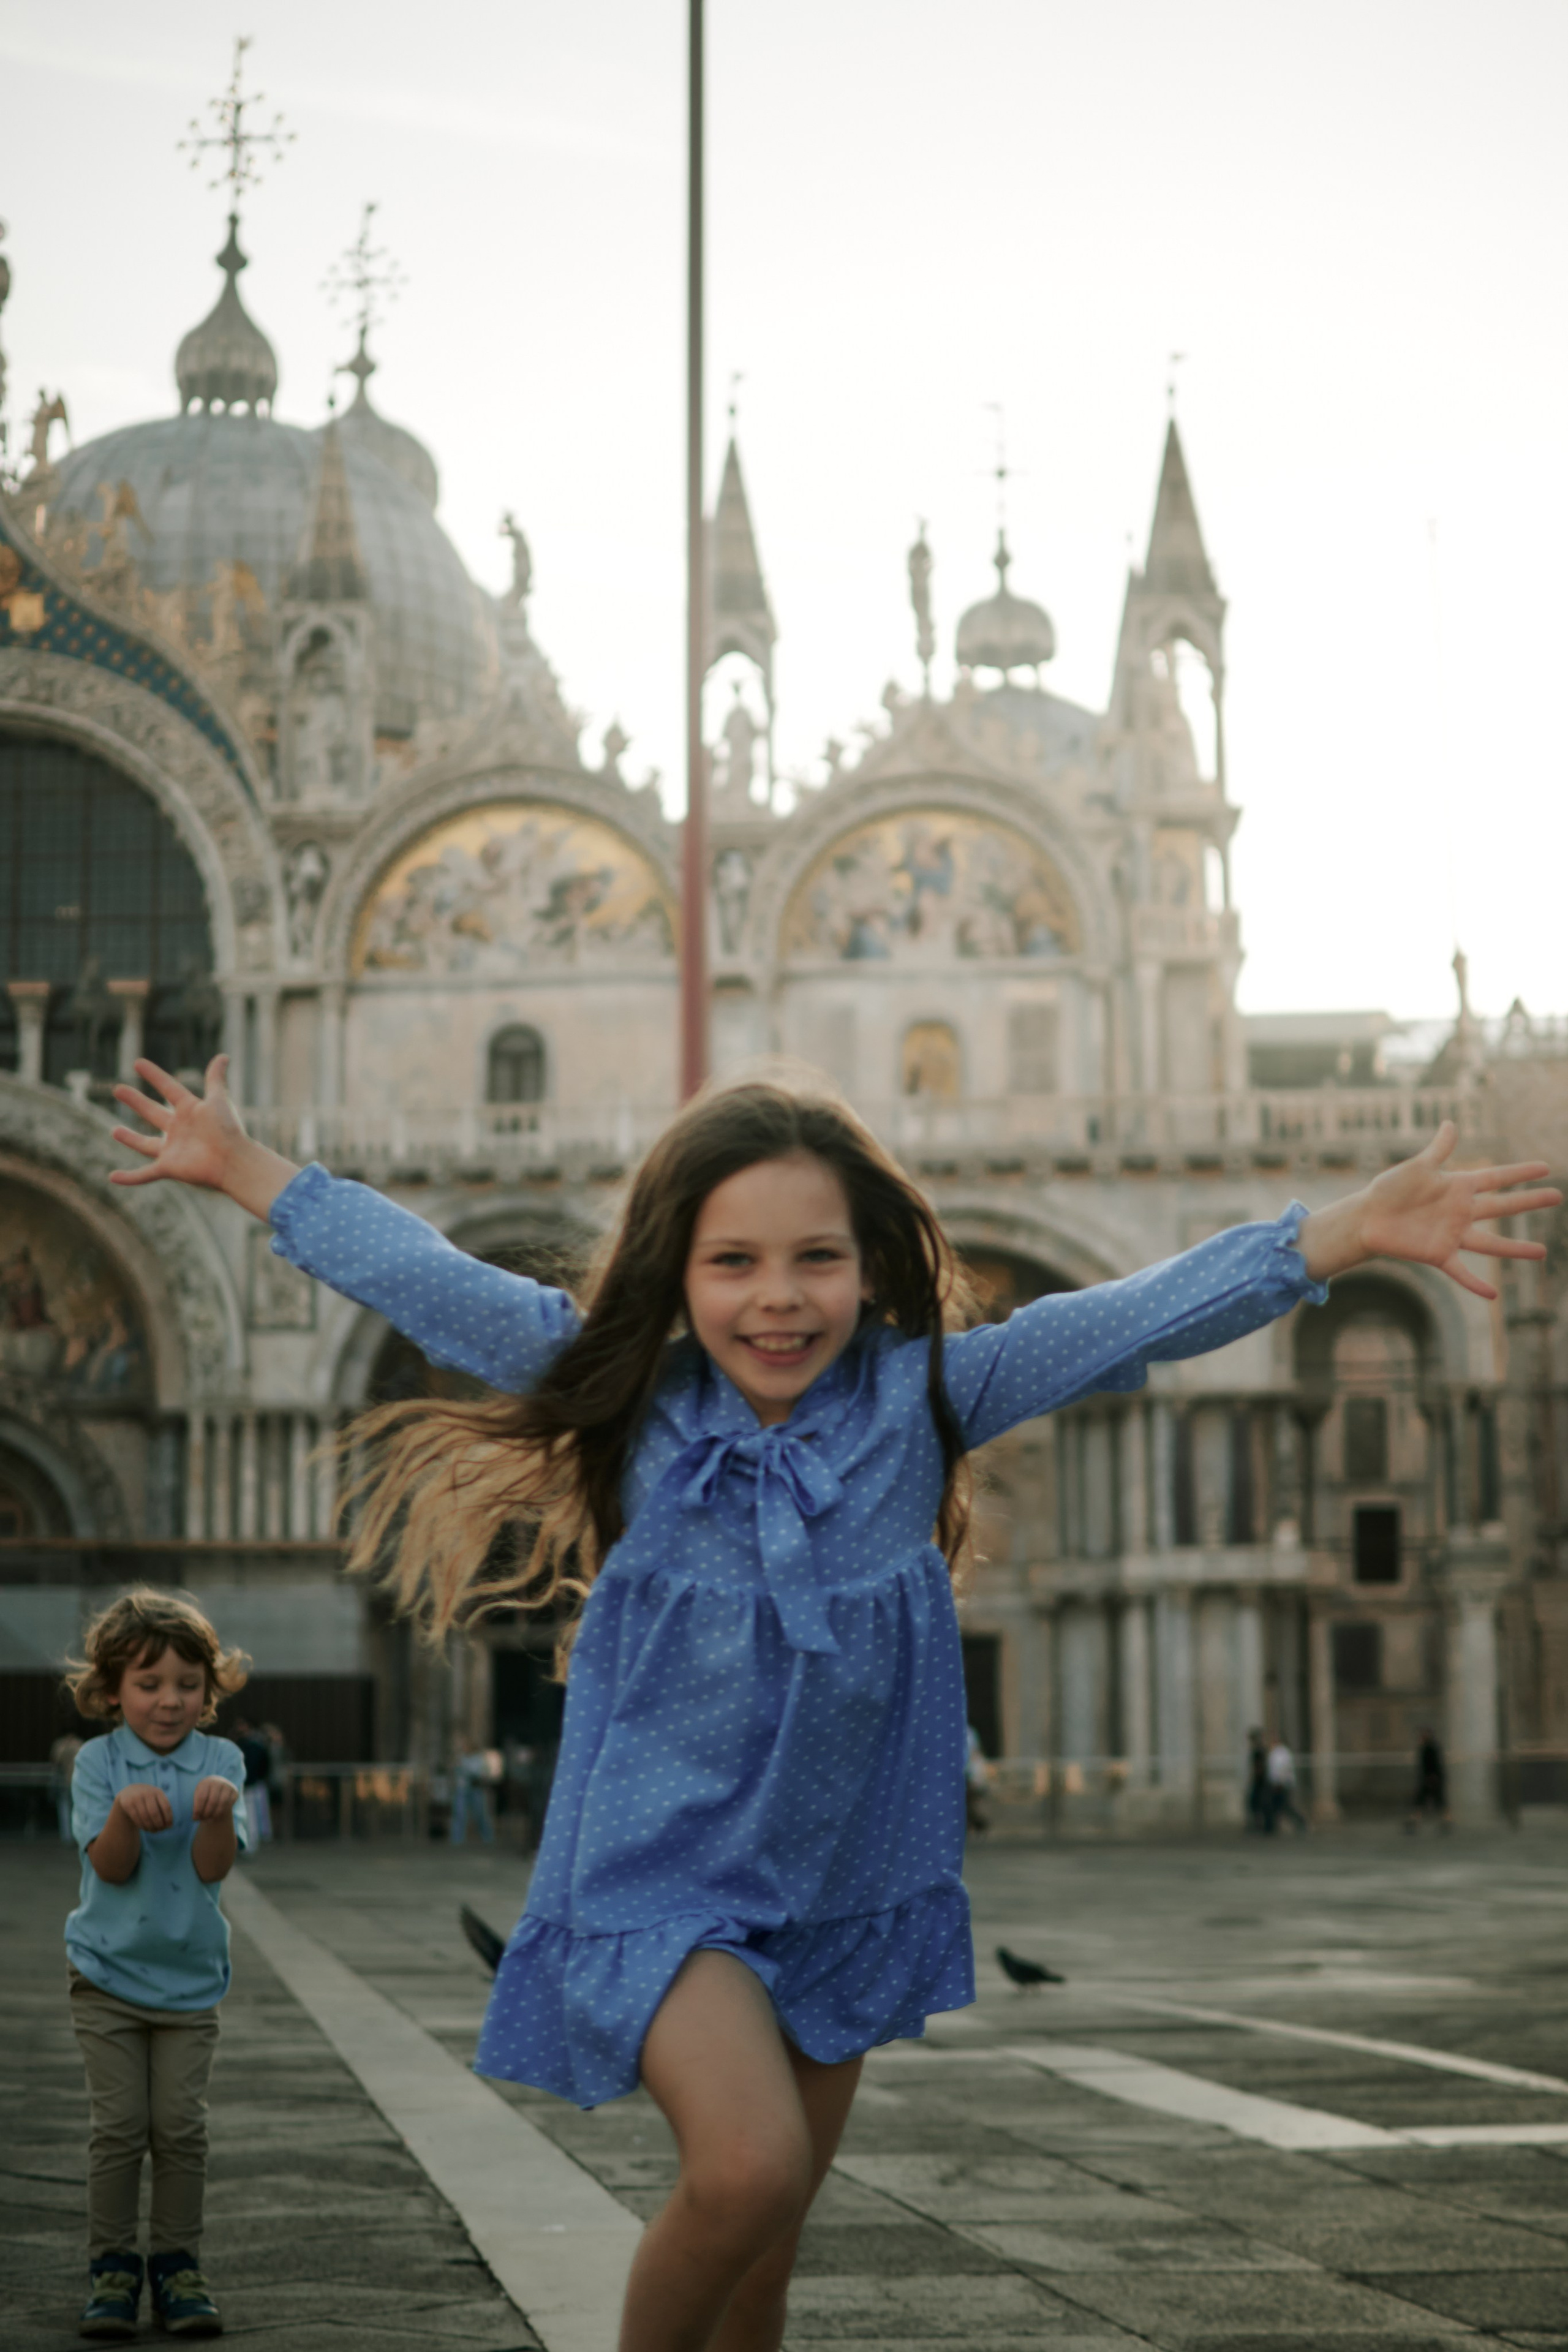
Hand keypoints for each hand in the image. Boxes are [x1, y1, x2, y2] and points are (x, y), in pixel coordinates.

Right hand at [110, 1055, 248, 1192]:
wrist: (233, 1161)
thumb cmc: (228, 1130)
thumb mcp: (218, 1100)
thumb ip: (215, 1079)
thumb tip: (223, 1056)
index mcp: (190, 1110)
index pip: (168, 1088)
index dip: (154, 1075)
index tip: (138, 1063)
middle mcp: (179, 1129)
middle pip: (152, 1112)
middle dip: (136, 1101)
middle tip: (118, 1089)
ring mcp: (172, 1149)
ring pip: (145, 1144)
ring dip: (130, 1139)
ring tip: (114, 1131)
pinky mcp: (168, 1167)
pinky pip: (145, 1174)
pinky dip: (129, 1178)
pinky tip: (113, 1178)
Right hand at [114, 1783, 173, 1832]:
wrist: (129, 1792)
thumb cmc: (148, 1799)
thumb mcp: (157, 1800)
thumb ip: (163, 1810)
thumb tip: (170, 1826)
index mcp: (158, 1792)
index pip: (166, 1807)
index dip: (168, 1818)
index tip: (169, 1826)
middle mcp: (147, 1793)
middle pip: (154, 1813)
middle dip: (158, 1824)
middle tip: (160, 1830)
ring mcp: (137, 1798)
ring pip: (145, 1817)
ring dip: (150, 1827)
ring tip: (154, 1831)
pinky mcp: (128, 1804)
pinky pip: (136, 1818)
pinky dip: (142, 1825)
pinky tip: (145, 1828)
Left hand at [192, 1776, 239, 1820]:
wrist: (218, 1787)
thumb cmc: (205, 1794)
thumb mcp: (198, 1797)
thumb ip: (196, 1807)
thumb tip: (195, 1818)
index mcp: (206, 1782)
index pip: (202, 1797)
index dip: (198, 1810)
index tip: (195, 1818)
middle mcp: (218, 1782)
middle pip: (212, 1801)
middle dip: (207, 1813)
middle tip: (203, 1819)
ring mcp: (227, 1786)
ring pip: (222, 1804)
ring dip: (215, 1814)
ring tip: (209, 1819)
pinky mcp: (234, 1792)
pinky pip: (229, 1805)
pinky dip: (223, 1812)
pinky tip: (217, 1814)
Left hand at [1299, 1121, 1560, 1297]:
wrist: (1367, 1216)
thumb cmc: (1390, 1189)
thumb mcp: (1417, 1166)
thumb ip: (1438, 1149)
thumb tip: (1451, 1123)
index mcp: (1458, 1187)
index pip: (1496, 1177)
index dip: (1520, 1172)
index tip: (1545, 1167)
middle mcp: (1461, 1211)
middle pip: (1502, 1206)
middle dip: (1529, 1202)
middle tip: (1557, 1197)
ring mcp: (1452, 1234)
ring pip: (1491, 1243)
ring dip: (1515, 1249)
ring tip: (1542, 1252)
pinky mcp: (1438, 1254)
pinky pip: (1460, 1271)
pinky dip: (1474, 1284)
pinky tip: (1493, 1295)